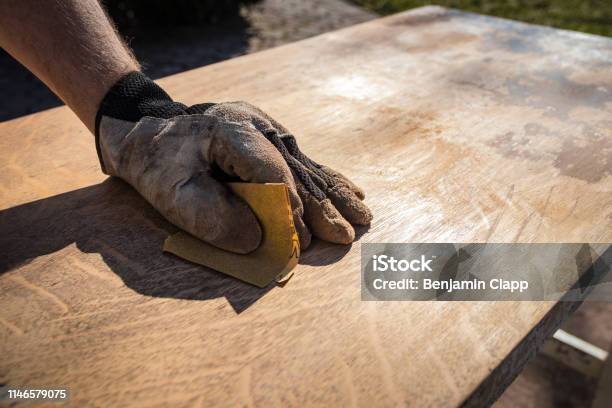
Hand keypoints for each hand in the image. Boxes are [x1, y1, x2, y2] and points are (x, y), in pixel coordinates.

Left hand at [95, 72, 371, 252]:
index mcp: (234, 130)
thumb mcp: (170, 192)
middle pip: (298, 171)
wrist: (145, 129)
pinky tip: (351, 191)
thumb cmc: (157, 162)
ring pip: (308, 167)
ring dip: (334, 196)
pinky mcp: (269, 139)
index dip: (289, 212)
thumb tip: (258, 241)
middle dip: (322, 207)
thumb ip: (211, 217)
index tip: (299, 245)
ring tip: (362, 218)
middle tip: (345, 237)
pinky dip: (327, 181)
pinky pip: (304, 163)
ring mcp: (267, 130)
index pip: (273, 175)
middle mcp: (259, 126)